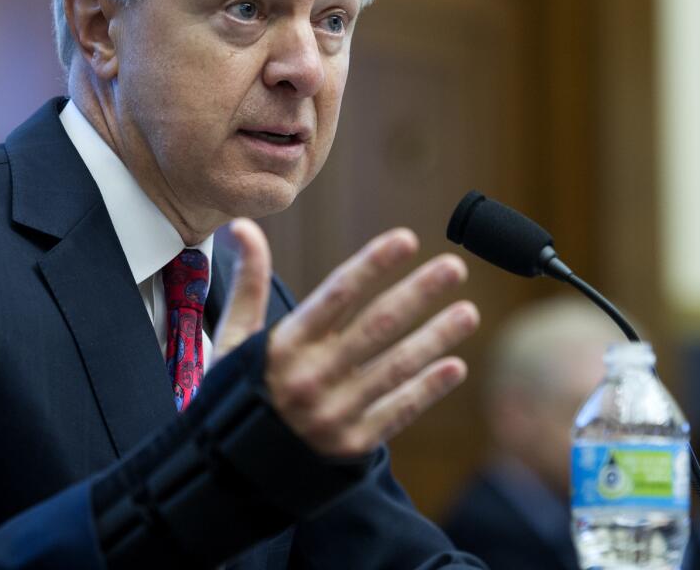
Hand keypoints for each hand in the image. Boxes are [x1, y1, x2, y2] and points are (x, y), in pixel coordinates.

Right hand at [212, 218, 478, 457]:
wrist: (231, 473)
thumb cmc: (236, 393)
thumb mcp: (231, 339)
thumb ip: (248, 283)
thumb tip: (243, 226)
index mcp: (284, 346)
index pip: (336, 295)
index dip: (372, 264)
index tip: (406, 238)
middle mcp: (312, 377)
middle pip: (375, 326)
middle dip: (418, 293)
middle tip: (454, 267)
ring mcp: (335, 413)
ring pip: (395, 367)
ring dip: (436, 337)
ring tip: (468, 312)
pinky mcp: (352, 445)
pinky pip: (397, 411)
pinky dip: (427, 388)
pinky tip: (454, 365)